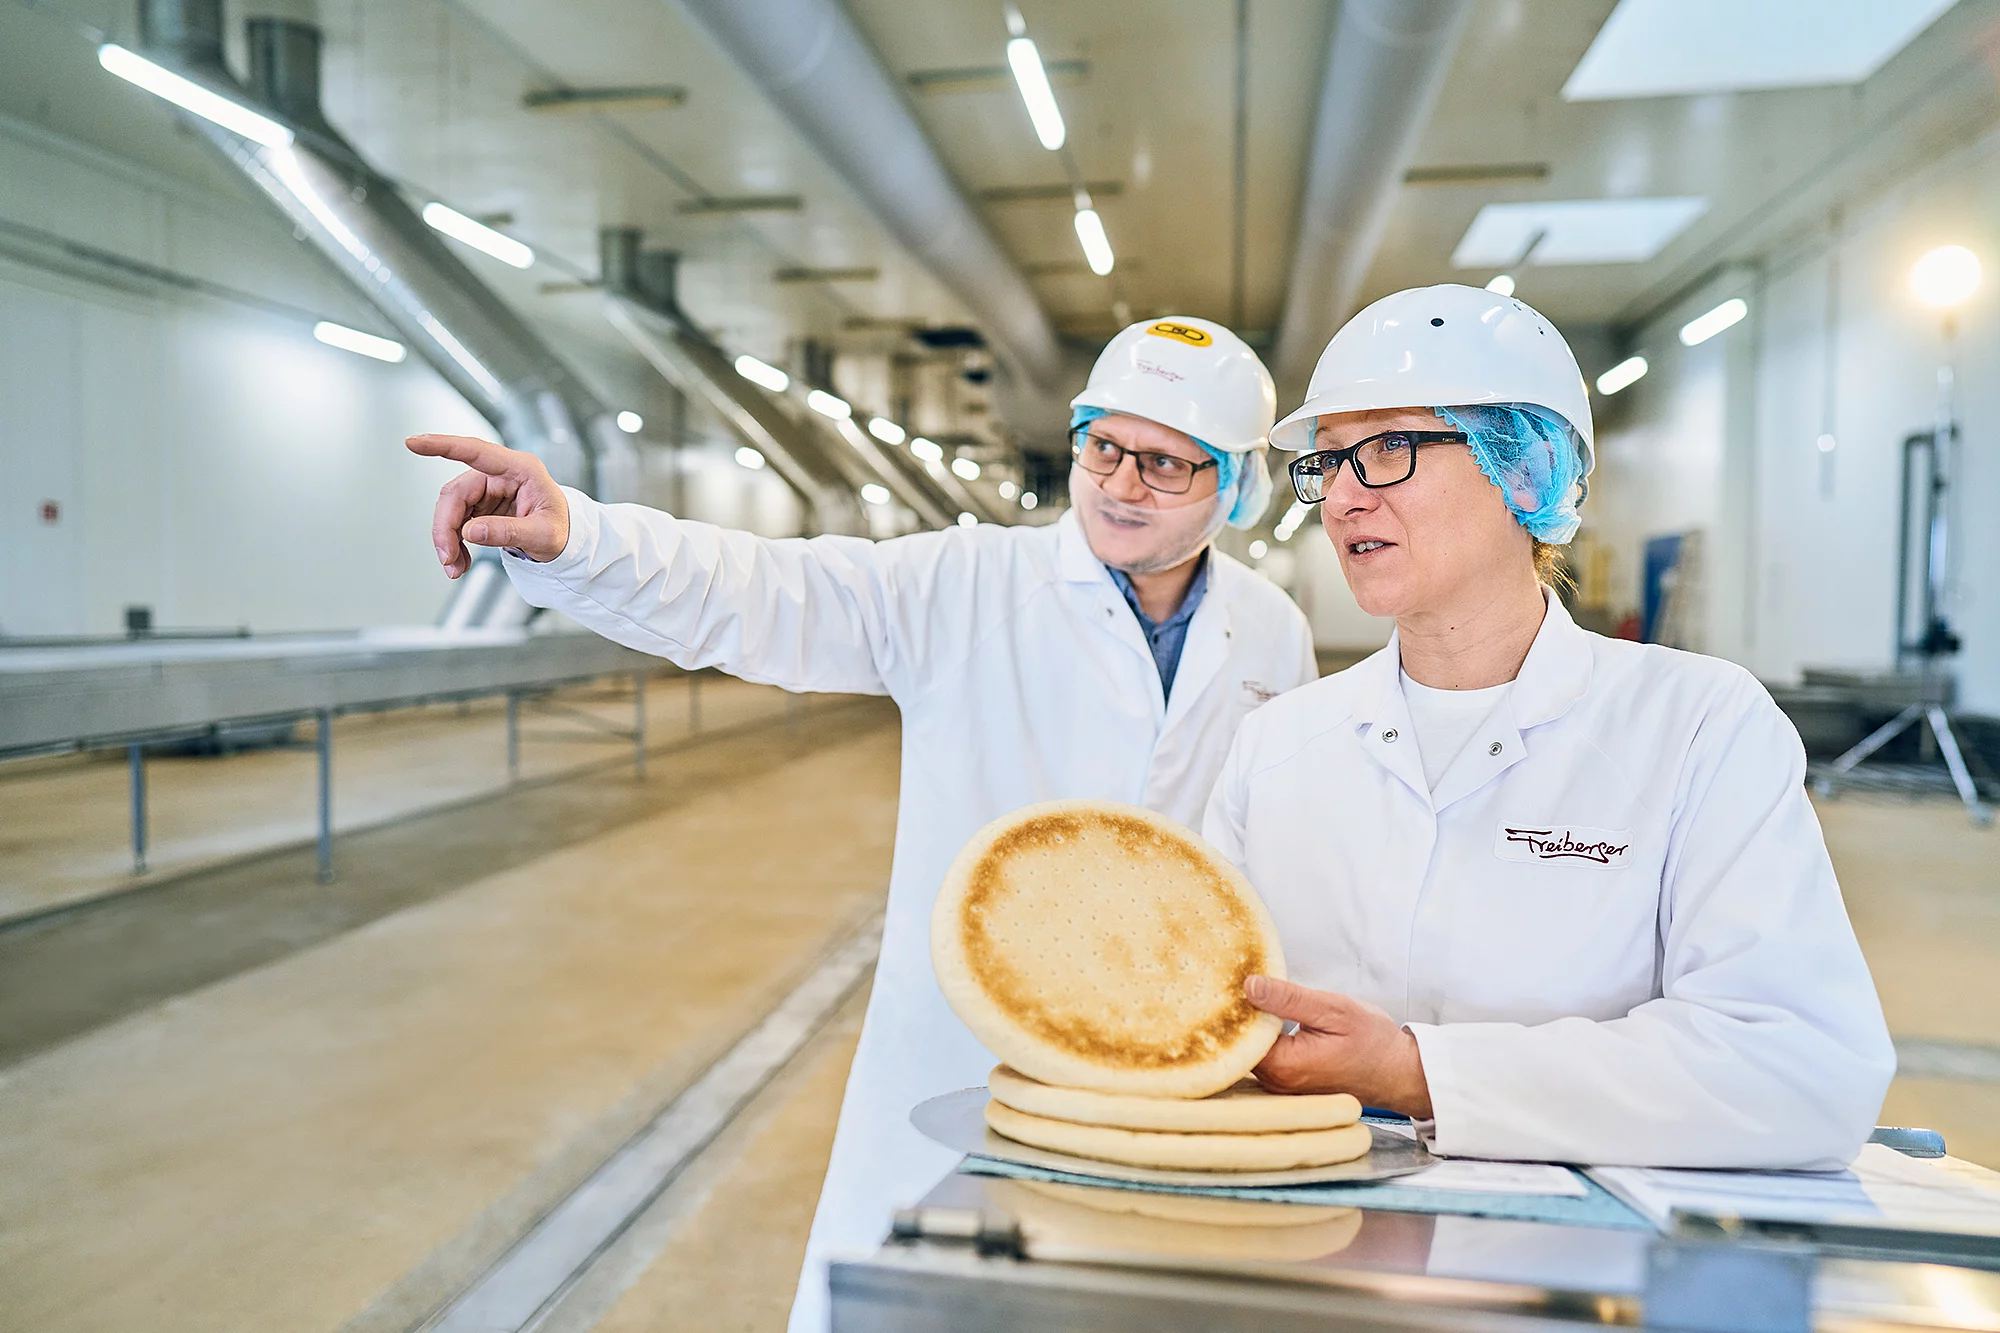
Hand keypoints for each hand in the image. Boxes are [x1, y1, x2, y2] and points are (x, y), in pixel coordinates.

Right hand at [407, 434, 569, 577]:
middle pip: (456, 493)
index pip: (475, 451)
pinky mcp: (481, 504)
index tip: (414, 443)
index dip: (442, 446)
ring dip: (447, 539)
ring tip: (455, 567)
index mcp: (520, 469)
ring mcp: (488, 489)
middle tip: (447, 558)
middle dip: (445, 527)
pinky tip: (460, 561)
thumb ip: (509, 532)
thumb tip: (471, 532)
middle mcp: (500, 474)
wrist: (566, 537)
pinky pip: (457, 521)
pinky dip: (454, 543)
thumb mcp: (544, 535)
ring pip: (451, 509)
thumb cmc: (562, 527)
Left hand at [1244, 976, 1433, 1118]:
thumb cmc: (1373, 1042)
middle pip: (1238, 1049)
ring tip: (1241, 997)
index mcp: (1284, 1066)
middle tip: (1228, 985)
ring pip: (1248, 1055)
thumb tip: (1249, 985)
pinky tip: (1260, 1018)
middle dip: (1234, 1019)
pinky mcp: (1289, 1086)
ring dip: (1247, 1029)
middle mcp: (1277, 1084)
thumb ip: (1289, 998)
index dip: (1228, 1010)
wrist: (1399, 1072)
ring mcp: (1282, 1089)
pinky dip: (1258, 1041)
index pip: (1236, 1038)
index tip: (1225, 984)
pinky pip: (1262, 1062)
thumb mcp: (1333, 1009)